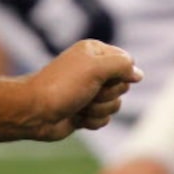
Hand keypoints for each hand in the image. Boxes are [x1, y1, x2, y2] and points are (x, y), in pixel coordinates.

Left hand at [23, 40, 142, 139]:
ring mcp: (89, 92)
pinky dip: (92, 121)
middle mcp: (93, 70)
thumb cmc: (62, 86)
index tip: (103, 78)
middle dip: (107, 95)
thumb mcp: (95, 68)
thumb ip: (122, 65)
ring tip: (80, 107)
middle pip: (122, 86)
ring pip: (115, 105)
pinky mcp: (85, 111)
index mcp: (94, 52)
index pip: (126, 62)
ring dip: (98, 109)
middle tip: (88, 93)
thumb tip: (138, 74)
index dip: (120, 75)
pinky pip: (105, 119)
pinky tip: (77, 118)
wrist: (34, 112)